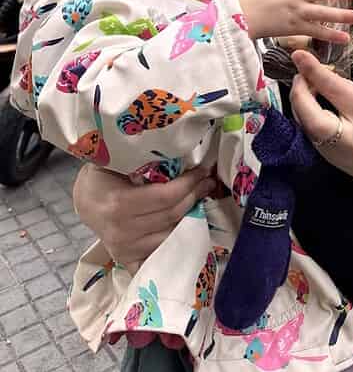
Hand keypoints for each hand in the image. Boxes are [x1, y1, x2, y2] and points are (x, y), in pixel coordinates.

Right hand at [72, 165, 215, 270]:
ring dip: (190, 216)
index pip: (166, 197)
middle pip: (172, 215)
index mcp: (119, 204)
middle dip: (195, 195)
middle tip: (208, 181)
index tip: (204, 170)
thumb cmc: (102, 175)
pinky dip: (175, 246)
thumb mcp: (116, 160)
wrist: (84, 201)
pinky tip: (188, 229)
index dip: (190, 183)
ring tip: (200, 198)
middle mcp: (122, 232)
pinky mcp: (127, 260)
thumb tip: (181, 154)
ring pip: (171, 235)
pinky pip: (158, 257)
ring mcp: (125, 250)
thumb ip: (143, 160)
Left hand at [289, 50, 352, 195]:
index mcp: (327, 132)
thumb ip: (331, 82)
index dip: (301, 72)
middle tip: (323, 69)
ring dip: (310, 97)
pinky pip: (316, 128)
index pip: (301, 96)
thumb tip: (302, 60)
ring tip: (328, 83)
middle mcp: (320, 146)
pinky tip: (333, 102)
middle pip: (299, 109)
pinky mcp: (331, 155)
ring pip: (306, 118)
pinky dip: (319, 111)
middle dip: (305, 85)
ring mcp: (325, 153)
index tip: (302, 54)